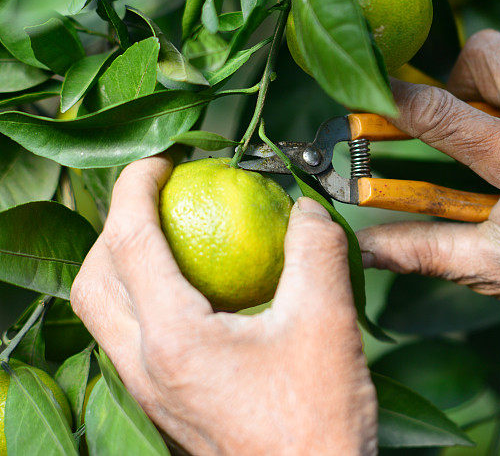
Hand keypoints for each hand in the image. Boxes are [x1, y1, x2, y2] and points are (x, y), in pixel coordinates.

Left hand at [71, 157, 376, 455]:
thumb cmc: (318, 418)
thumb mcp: (328, 320)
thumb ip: (316, 249)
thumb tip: (306, 208)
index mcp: (174, 340)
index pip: (130, 242)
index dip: (137, 187)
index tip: (162, 158)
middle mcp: (145, 367)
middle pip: (93, 281)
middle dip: (113, 226)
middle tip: (159, 198)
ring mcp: (150, 392)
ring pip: (103, 315)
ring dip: (121, 265)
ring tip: (168, 237)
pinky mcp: (166, 406)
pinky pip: (130, 340)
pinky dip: (143, 299)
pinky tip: (194, 294)